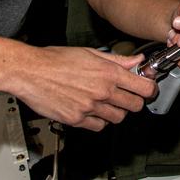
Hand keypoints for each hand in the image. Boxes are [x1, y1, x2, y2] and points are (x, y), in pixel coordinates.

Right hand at [5, 45, 155, 130]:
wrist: (30, 71)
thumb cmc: (56, 59)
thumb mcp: (91, 53)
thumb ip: (117, 59)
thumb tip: (136, 60)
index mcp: (108, 72)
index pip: (143, 87)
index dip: (149, 89)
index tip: (148, 88)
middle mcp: (102, 91)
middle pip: (135, 106)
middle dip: (135, 101)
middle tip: (129, 96)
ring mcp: (90, 107)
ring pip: (118, 118)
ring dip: (117, 111)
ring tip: (109, 102)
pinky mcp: (76, 119)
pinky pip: (98, 126)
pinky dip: (100, 121)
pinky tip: (94, 111)